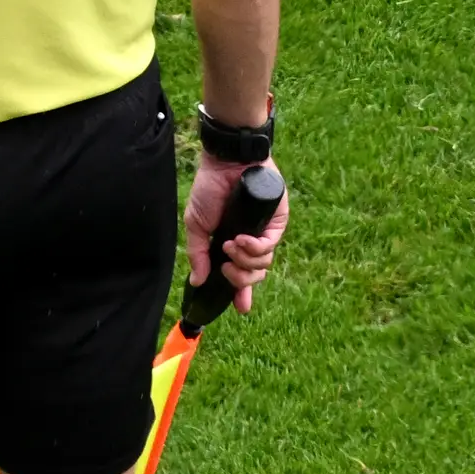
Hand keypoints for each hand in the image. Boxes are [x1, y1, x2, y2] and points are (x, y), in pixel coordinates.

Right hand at [184, 155, 291, 312]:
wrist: (225, 165)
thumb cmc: (209, 191)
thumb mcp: (197, 226)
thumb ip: (198, 255)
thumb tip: (197, 281)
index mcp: (231, 244)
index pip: (239, 274)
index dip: (240, 294)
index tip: (240, 309)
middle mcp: (250, 241)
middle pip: (253, 275)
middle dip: (240, 279)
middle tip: (226, 268)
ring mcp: (265, 233)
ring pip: (263, 264)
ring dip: (244, 259)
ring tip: (230, 244)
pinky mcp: (277, 223)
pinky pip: (270, 247)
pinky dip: (255, 248)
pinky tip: (241, 239)